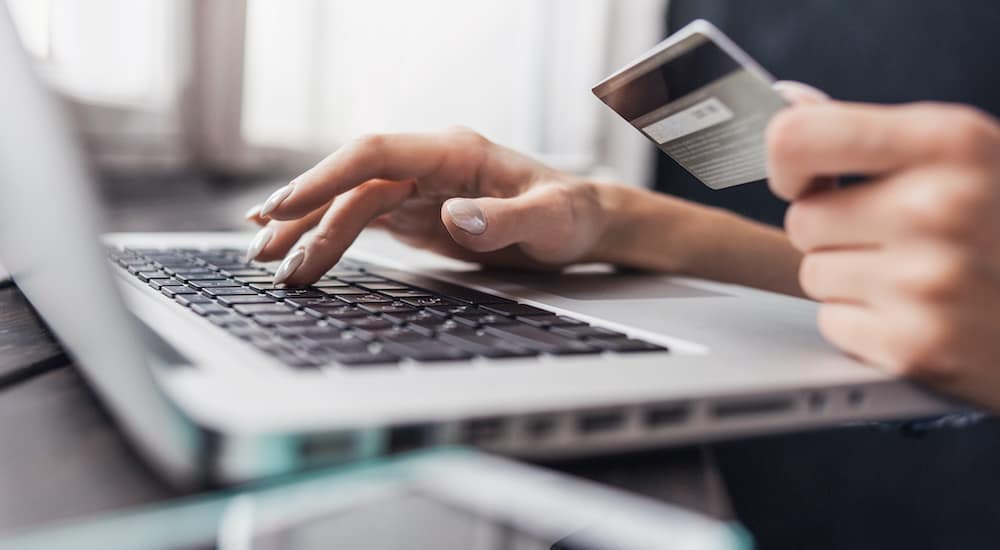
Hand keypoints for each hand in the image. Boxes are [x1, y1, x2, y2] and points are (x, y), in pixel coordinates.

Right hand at [244, 128, 614, 284]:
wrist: (582, 225)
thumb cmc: (571, 216)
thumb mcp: (551, 221)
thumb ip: (505, 220)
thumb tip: (453, 216)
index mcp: (453, 152)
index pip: (373, 154)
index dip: (325, 177)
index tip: (285, 206)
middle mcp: (428, 165)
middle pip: (350, 181)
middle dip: (303, 212)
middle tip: (262, 247)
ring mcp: (419, 188)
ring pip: (349, 202)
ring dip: (307, 229)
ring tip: (266, 259)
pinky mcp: (416, 213)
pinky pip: (362, 220)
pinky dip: (327, 234)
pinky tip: (299, 249)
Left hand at [767, 101, 999, 409]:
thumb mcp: (966, 155)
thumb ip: (872, 132)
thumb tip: (788, 102)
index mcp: (950, 142)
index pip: (798, 138)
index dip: (788, 162)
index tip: (805, 176)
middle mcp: (938, 207)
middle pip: (802, 219)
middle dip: (837, 231)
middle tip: (900, 238)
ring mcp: (928, 281)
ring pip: (814, 275)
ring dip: (852, 281)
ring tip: (919, 277)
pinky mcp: (916, 346)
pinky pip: (833, 323)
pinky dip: (865, 326)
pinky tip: (920, 315)